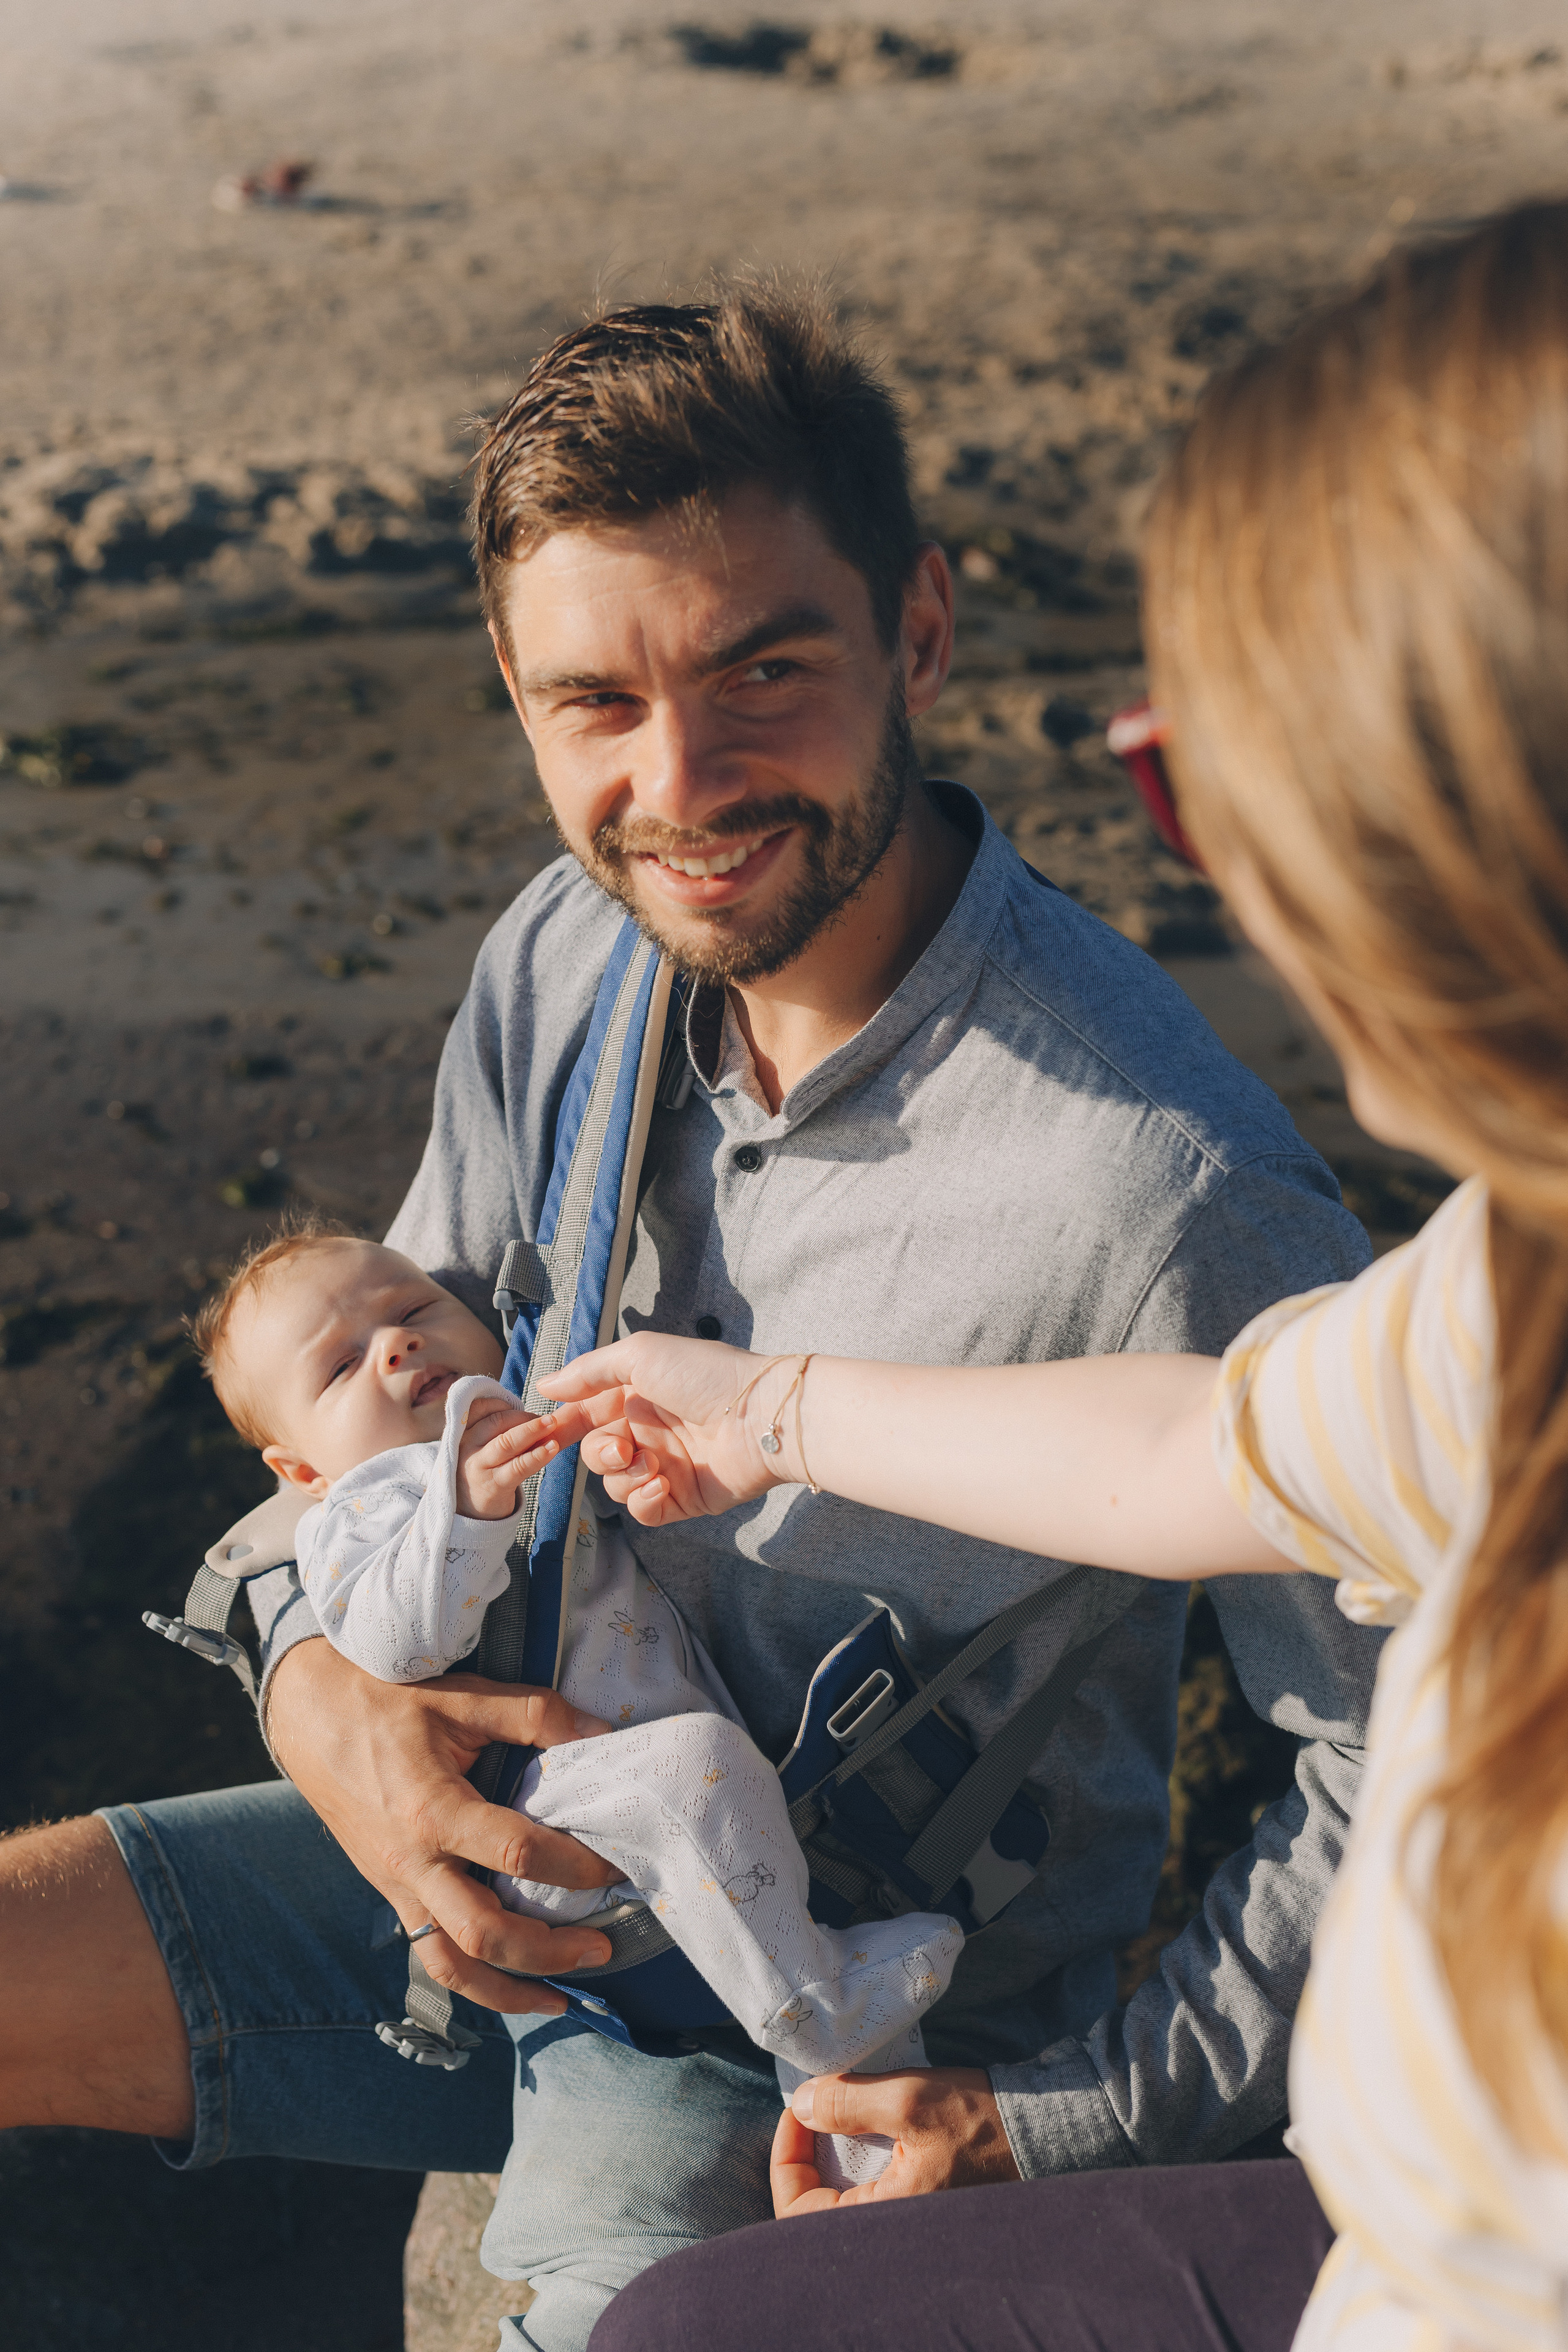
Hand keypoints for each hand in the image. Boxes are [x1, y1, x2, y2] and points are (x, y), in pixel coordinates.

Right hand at [266, 1639, 626, 2014]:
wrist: (309, 1716)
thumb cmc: (386, 1701)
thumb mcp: (463, 1696)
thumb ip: (536, 1715)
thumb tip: (602, 1736)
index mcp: (433, 1810)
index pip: (517, 1856)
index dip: (575, 1867)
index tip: (616, 1868)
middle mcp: (413, 1863)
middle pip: (484, 1935)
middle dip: (549, 1952)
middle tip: (604, 1945)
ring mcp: (397, 1887)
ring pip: (451, 1966)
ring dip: (508, 1990)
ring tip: (561, 1997)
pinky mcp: (390, 1894)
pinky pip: (431, 1953)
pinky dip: (473, 1979)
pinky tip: (509, 1982)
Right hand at [454, 1395, 566, 1519]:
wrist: (471, 1513)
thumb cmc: (483, 1471)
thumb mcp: (480, 1447)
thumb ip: (498, 1429)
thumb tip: (534, 1414)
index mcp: (463, 1432)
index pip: (479, 1407)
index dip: (503, 1403)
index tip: (521, 1406)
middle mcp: (466, 1447)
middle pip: (496, 1422)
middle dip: (524, 1416)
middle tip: (547, 1419)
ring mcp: (478, 1466)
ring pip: (506, 1442)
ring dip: (532, 1430)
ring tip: (552, 1424)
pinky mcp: (494, 1485)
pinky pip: (518, 1467)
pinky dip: (537, 1456)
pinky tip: (552, 1448)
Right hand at [540, 1333, 802, 1527]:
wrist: (762, 1417)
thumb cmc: (705, 1377)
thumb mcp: (640, 1355)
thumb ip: (590, 1371)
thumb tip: (545, 1385)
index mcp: (638, 1395)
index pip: (587, 1414)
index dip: (563, 1425)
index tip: (545, 1434)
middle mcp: (650, 1430)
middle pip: (596, 1453)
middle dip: (600, 1453)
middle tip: (622, 1447)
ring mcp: (667, 1465)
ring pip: (616, 1485)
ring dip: (625, 1477)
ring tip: (654, 1466)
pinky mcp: (684, 1498)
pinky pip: (643, 1511)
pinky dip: (644, 1501)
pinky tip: (663, 1485)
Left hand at [770, 2068, 1020, 2215]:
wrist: (1039, 2128)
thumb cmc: (980, 2118)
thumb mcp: (909, 2099)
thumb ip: (849, 2102)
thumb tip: (800, 2104)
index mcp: (885, 2217)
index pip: (801, 2211)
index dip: (786, 2158)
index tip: (797, 2108)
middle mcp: (891, 2225)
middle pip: (816, 2205)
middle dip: (804, 2153)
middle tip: (809, 2106)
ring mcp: (903, 2211)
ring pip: (840, 2191)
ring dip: (828, 2149)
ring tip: (831, 2106)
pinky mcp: (916, 2193)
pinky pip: (867, 2183)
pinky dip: (853, 2151)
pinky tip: (859, 2120)